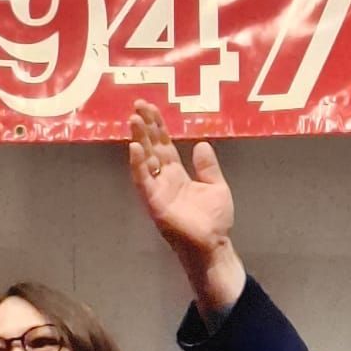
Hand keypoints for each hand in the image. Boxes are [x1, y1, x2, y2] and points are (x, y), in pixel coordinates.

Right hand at [125, 100, 245, 311]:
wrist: (213, 245)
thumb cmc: (214, 220)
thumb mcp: (216, 187)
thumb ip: (207, 167)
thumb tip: (201, 145)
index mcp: (177, 174)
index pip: (164, 144)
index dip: (158, 125)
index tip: (150, 106)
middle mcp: (164, 179)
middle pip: (151, 147)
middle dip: (145, 127)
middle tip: (137, 105)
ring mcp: (157, 191)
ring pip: (144, 161)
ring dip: (138, 140)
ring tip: (134, 120)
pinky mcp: (155, 204)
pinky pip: (144, 182)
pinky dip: (138, 166)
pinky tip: (135, 148)